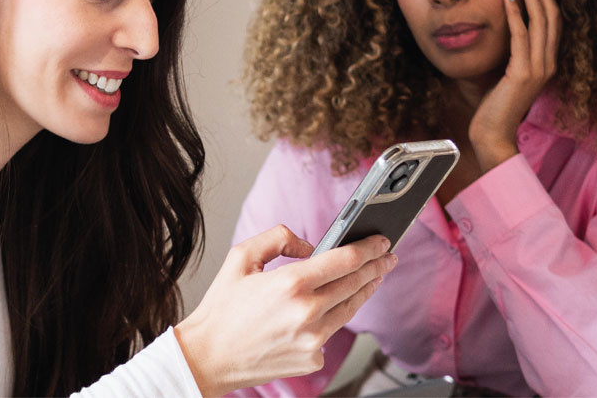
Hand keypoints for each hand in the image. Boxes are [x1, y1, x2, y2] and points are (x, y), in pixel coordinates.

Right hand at [174, 226, 395, 395]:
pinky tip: (333, 308)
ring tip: (374, 277)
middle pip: (355, 283)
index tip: (381, 240)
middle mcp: (306, 312)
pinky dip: (334, 317)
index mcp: (290, 283)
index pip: (345, 259)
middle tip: (387, 256)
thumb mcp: (241, 257)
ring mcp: (313, 339)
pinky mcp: (313, 358)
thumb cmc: (222, 309)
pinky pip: (331, 332)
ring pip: (350, 308)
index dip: (369, 247)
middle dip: (376, 266)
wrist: (209, 356)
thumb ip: (279, 238)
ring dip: (366, 290)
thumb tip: (310, 246)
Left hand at [469, 0, 560, 169]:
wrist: (494, 135)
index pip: (553, 21)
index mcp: (547, 62)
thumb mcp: (509, 73)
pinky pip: (521, 37)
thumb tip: (510, 30)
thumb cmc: (497, 106)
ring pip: (540, 22)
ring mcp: (538, 69)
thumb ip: (515, 54)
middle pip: (551, 15)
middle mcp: (548, 63)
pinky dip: (515, 14)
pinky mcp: (522, 74)